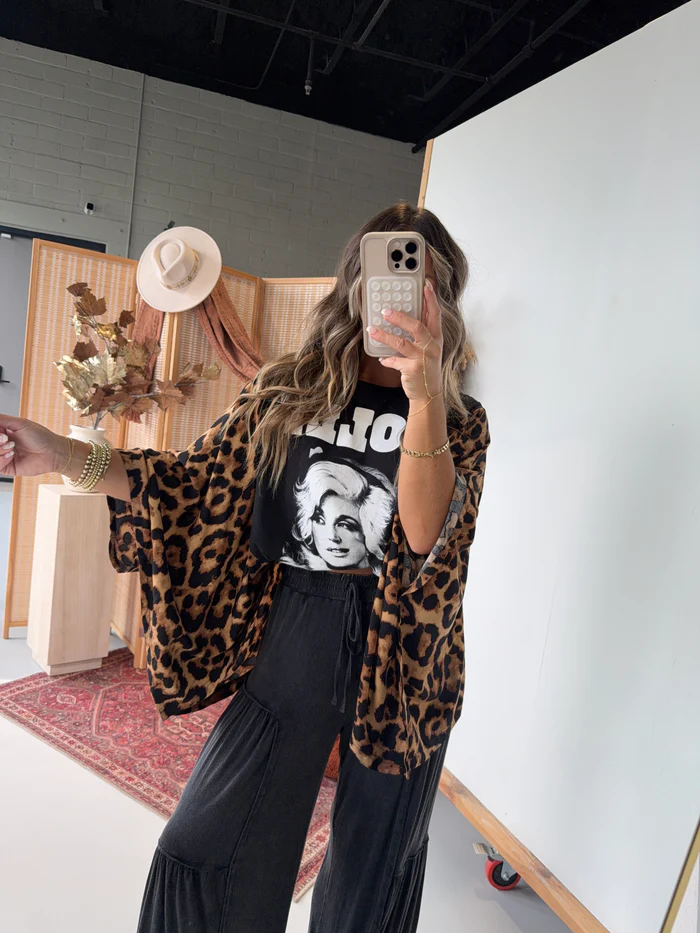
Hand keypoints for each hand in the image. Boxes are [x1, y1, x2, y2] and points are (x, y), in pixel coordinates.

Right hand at [0, 415, 66, 477]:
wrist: (52, 452)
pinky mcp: (6, 467)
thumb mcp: (19, 423)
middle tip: (6, 439)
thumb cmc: (40, 436)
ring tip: (11, 447)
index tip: (2, 432)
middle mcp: (1, 443)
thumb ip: (2, 419)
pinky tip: (12, 455)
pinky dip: (1, 459)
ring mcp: (3, 455)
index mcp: (3, 431)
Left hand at [367, 280, 443, 401]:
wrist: (428, 394)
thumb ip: (420, 335)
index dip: (431, 299)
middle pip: (417, 326)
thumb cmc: (426, 369)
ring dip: (385, 335)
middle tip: (385, 311)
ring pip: (401, 343)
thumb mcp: (428, 349)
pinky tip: (381, 358)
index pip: (435, 314)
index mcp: (436, 338)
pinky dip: (387, 359)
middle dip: (400, 317)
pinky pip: (395, 361)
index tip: (425, 285)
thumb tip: (404, 317)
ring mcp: (423, 358)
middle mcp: (432, 347)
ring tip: (372, 330)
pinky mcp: (412, 370)